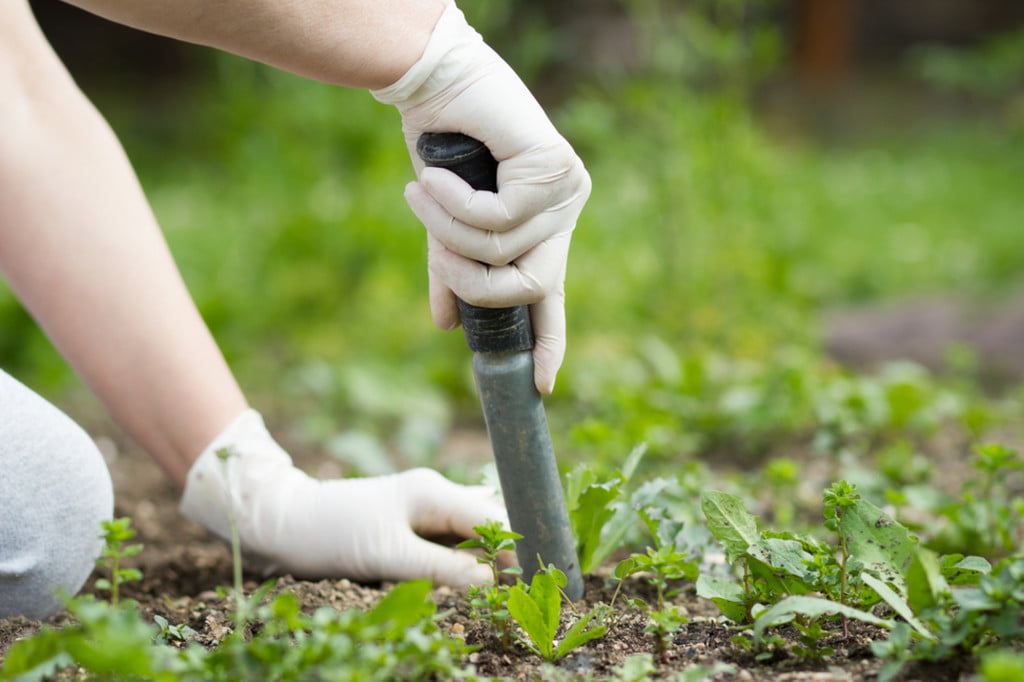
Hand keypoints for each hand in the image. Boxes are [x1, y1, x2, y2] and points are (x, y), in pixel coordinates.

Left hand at [180, 410, 507, 584]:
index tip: (527, 579)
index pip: (491, 516)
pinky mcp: (408, 521)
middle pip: (484, 522)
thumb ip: (442, 569)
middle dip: (499, 554)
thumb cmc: (332, 534)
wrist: (283, 522)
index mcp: (433, 492)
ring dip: (478, 559)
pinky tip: (459, 579)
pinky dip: (456, 560)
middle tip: (510, 590)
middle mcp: (433, 493)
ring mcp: (420, 506)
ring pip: (467, 533)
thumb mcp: (389, 557)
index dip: (511, 547)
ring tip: (490, 588)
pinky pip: (446, 539)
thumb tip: (490, 581)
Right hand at [372, 4, 590, 393]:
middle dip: (474, 284)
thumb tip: (447, 325)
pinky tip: (434, 176)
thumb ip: (450, 270)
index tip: (542, 383)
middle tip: (437, 257)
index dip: (550, 341)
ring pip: (506, 251)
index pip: (553, 295)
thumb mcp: (444, 223)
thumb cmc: (441, 148)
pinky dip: (454, 204)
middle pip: (533, 285)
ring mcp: (566, 189)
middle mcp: (564, 210)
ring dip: (449, 233)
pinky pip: (498, 217)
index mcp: (543, 227)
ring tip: (420, 195)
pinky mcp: (554, 166)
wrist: (435, 84)